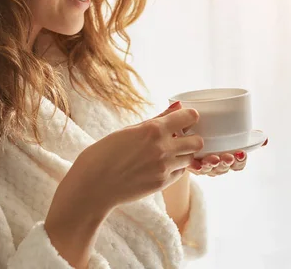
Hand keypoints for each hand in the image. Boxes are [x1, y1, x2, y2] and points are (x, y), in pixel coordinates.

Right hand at [70, 103, 203, 211]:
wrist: (93, 185)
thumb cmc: (103, 154)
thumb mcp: (128, 130)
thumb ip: (156, 120)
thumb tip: (176, 106)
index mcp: (153, 129)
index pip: (189, 117)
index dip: (189, 117)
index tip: (183, 119)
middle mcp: (163, 148)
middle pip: (197, 141)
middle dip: (191, 138)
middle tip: (178, 138)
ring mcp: (164, 168)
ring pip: (190, 158)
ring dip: (183, 154)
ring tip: (167, 154)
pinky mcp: (162, 184)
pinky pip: (180, 173)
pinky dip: (175, 168)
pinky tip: (160, 166)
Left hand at [188, 135, 268, 176]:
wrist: (186, 134)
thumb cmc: (213, 135)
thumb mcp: (230, 134)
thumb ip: (247, 137)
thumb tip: (265, 138)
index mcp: (228, 159)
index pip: (238, 165)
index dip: (240, 161)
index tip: (241, 153)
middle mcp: (216, 165)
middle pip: (224, 168)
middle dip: (226, 163)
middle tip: (228, 156)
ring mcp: (202, 166)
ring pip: (209, 168)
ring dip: (212, 164)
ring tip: (214, 158)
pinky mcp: (188, 163)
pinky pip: (192, 167)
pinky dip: (195, 166)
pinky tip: (197, 163)